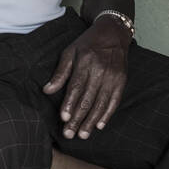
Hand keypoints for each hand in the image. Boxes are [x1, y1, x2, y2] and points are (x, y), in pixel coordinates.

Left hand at [42, 17, 129, 138]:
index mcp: (86, 62)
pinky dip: (107, 115)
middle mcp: (101, 70)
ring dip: (91, 121)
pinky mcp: (122, 81)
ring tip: (82, 135)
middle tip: (69, 134)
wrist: (114, 33)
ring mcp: (113, 77)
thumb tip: (47, 90)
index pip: (76, 87)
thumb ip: (60, 72)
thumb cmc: (88, 43)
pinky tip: (99, 126)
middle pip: (88, 99)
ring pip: (101, 103)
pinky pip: (114, 101)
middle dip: (78, 118)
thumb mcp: (70, 51)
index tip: (64, 118)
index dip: (70, 103)